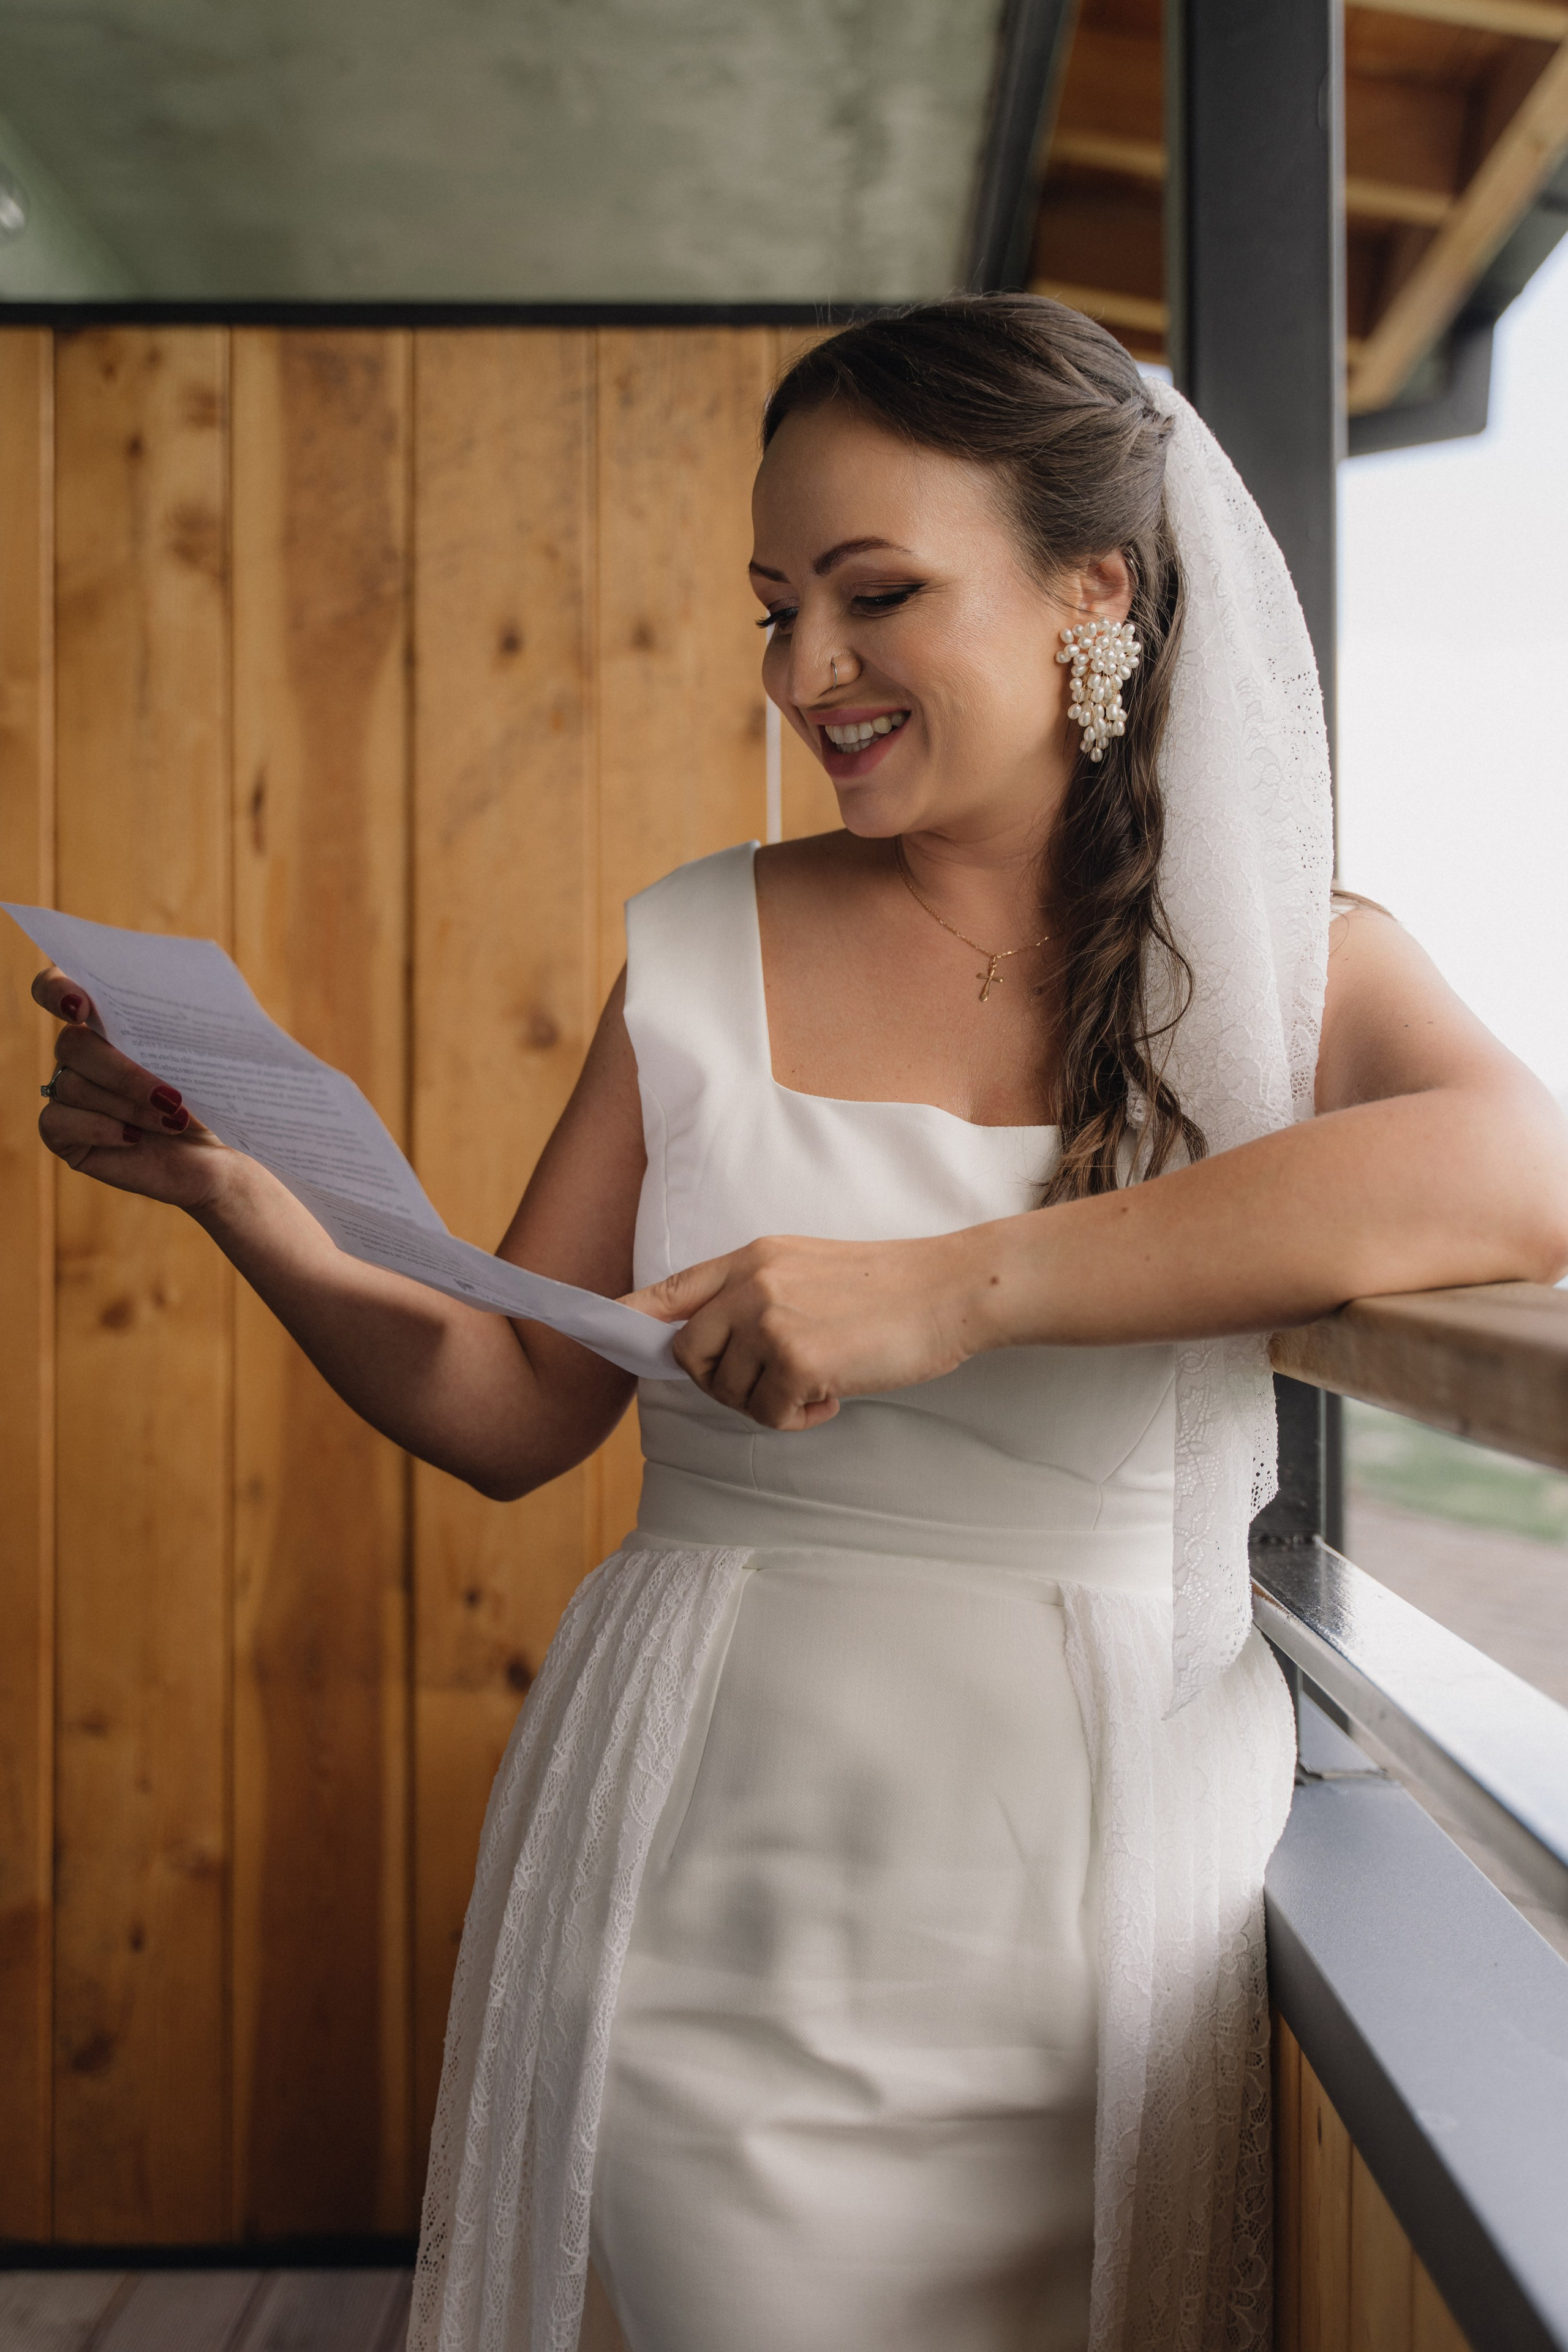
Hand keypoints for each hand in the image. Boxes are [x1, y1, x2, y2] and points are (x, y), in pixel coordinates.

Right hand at [32, 964, 233, 1211]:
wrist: (217, 1156)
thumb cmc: (211, 1099)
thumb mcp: (204, 1058)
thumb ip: (181, 1024)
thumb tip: (186, 997)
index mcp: (108, 1020)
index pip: (56, 987)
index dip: (57, 989)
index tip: (81, 1006)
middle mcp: (80, 1054)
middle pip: (72, 1044)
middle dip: (124, 1073)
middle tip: (170, 1097)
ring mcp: (67, 1093)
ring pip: (72, 1086)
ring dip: (127, 1106)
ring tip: (172, 1122)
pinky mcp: (62, 1134)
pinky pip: (55, 1122)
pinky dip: (99, 1129)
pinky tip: (134, 1138)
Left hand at [624, 1232, 983, 1430]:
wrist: (950, 1290)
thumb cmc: (890, 1289)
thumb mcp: (809, 1270)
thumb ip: (756, 1294)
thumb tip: (712, 1341)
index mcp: (753, 1258)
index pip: (670, 1289)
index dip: (629, 1319)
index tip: (602, 1333)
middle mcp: (751, 1283)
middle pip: (687, 1353)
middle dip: (718, 1382)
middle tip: (769, 1384)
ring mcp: (771, 1318)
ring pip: (728, 1391)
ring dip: (767, 1402)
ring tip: (817, 1383)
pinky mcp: (796, 1356)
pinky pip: (768, 1414)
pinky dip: (799, 1418)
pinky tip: (834, 1396)